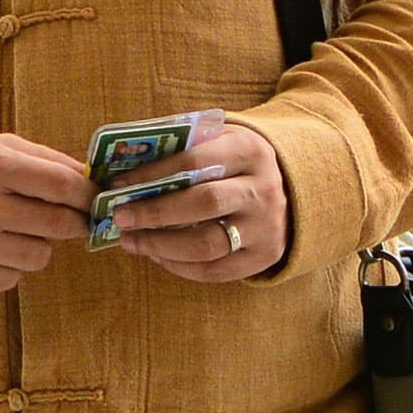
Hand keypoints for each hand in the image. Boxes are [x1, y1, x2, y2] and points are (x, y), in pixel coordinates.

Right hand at [0, 134, 97, 293]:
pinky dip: (9, 264)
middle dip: (72, 222)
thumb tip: (91, 182)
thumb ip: (44, 160)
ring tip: (15, 229)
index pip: (63, 186)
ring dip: (38, 244)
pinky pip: (11, 280)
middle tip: (68, 218)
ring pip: (39, 257)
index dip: (87, 195)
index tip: (92, 199)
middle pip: (59, 225)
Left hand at [111, 124, 287, 280]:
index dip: (153, 174)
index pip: (194, 161)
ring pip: (207, 244)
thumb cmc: (237, 162)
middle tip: (121, 218)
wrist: (293, 189)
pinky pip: (215, 271)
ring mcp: (265, 227)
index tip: (119, 185)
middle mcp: (262, 189)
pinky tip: (157, 256)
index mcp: (249, 150)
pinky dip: (180, 267)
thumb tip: (127, 167)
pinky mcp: (263, 257)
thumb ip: (183, 147)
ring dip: (161, 246)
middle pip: (203, 204)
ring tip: (132, 241)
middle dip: (155, 213)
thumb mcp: (221, 141)